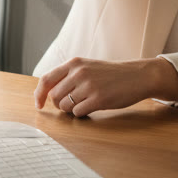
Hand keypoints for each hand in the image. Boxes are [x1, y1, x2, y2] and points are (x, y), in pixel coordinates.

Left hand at [34, 57, 177, 116]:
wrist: (138, 76)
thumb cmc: (113, 74)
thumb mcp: (89, 67)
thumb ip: (70, 76)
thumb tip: (48, 94)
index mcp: (75, 63)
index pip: (46, 79)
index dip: (39, 94)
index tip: (39, 105)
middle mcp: (79, 73)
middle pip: (54, 97)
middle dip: (59, 105)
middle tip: (72, 104)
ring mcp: (88, 86)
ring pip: (64, 107)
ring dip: (72, 110)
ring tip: (86, 103)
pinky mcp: (97, 99)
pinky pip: (78, 113)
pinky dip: (83, 113)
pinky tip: (94, 106)